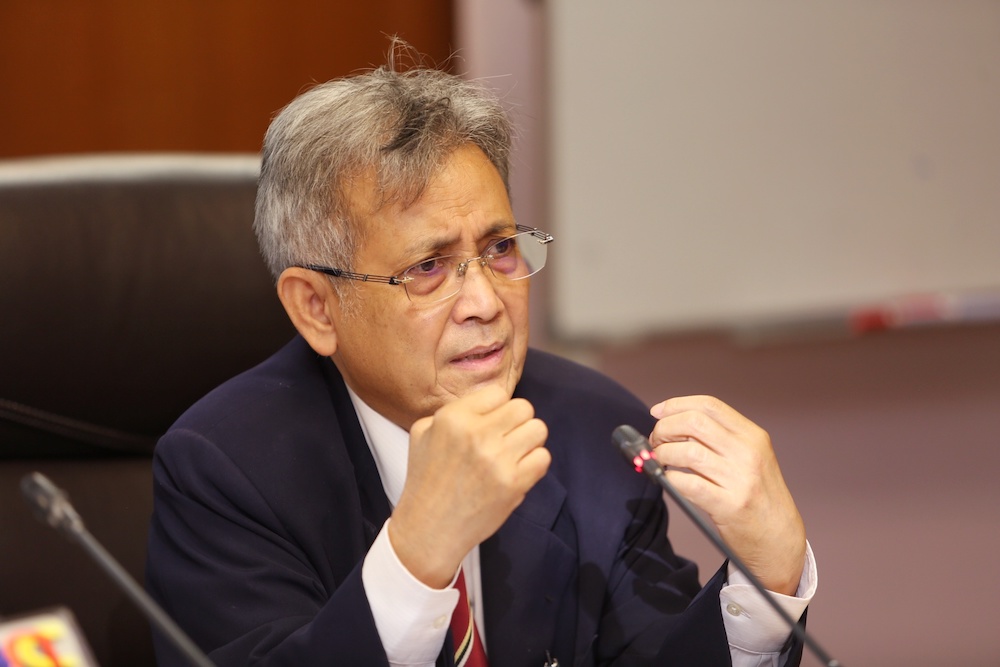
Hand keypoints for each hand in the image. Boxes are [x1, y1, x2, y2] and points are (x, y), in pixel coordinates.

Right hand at [388, 385, 549, 587]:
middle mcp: (476, 434)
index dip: (496, 409)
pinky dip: (534, 464)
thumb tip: (487, 403)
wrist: (429, 529)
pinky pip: (543, 458)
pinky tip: (517, 472)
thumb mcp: (423, 432)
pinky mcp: (513, 484)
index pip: (498, 393)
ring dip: (529, 441)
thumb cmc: (426, 480)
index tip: (490, 425)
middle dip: (517, 422)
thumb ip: (452, 412)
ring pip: (538, 429)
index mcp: (452, 418)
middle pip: (524, 407)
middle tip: (505, 440)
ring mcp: (497, 459)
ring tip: (513, 455)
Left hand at [649, 396, 805, 594]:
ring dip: (663, 454)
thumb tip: (674, 424)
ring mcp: (740, 479)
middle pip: (693, 423)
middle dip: (665, 428)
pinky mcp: (729, 506)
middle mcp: (748, 453)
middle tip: (656, 441)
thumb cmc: (758, 497)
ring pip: (687, 452)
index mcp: (753, 436)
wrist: (780, 539)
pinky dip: (670, 479)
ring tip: (660, 461)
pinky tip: (669, 481)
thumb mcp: (750, 458)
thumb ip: (721, 439)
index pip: (709, 405)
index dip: (676, 405)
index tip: (657, 413)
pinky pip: (687, 484)